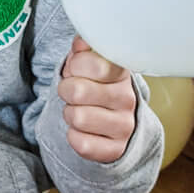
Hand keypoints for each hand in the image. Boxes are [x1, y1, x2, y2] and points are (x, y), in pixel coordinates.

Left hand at [57, 35, 136, 162]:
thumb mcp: (88, 63)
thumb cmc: (94, 86)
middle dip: (66, 90)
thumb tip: (81, 42)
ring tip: (79, 110)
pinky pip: (81, 143)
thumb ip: (83, 49)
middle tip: (73, 92)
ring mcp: (125, 126)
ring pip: (77, 118)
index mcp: (120, 72)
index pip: (95, 64)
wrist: (110, 121)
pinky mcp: (116, 150)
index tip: (77, 69)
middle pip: (78, 91)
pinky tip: (83, 130)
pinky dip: (74, 136)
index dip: (76, 65)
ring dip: (70, 114)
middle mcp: (128, 99)